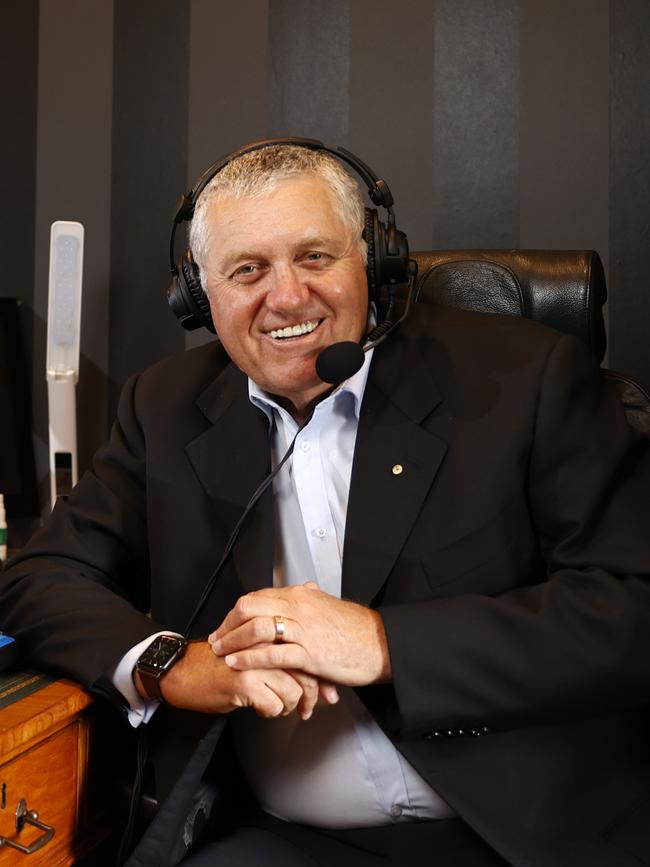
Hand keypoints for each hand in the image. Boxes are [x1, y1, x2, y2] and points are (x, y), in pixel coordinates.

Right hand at [135, 641, 320, 719]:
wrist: (184, 671)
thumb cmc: (219, 663)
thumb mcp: (255, 650)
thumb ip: (283, 652)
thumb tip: (317, 671)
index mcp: (270, 631)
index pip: (308, 652)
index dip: (322, 677)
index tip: (328, 694)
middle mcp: (266, 642)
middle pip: (306, 672)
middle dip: (313, 697)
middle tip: (307, 710)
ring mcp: (256, 661)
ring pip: (294, 691)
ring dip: (287, 706)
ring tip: (276, 706)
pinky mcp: (244, 681)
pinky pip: (273, 705)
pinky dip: (269, 711)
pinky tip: (259, 707)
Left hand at [208, 582, 391, 686]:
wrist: (380, 644)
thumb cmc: (356, 630)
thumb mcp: (329, 607)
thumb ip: (311, 598)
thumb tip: (303, 589)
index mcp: (301, 595)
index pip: (257, 597)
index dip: (236, 613)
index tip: (225, 626)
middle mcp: (299, 607)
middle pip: (250, 607)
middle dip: (228, 625)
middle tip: (217, 640)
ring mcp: (304, 629)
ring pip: (257, 628)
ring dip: (234, 641)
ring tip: (222, 653)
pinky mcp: (310, 653)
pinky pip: (272, 654)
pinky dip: (250, 659)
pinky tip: (238, 665)